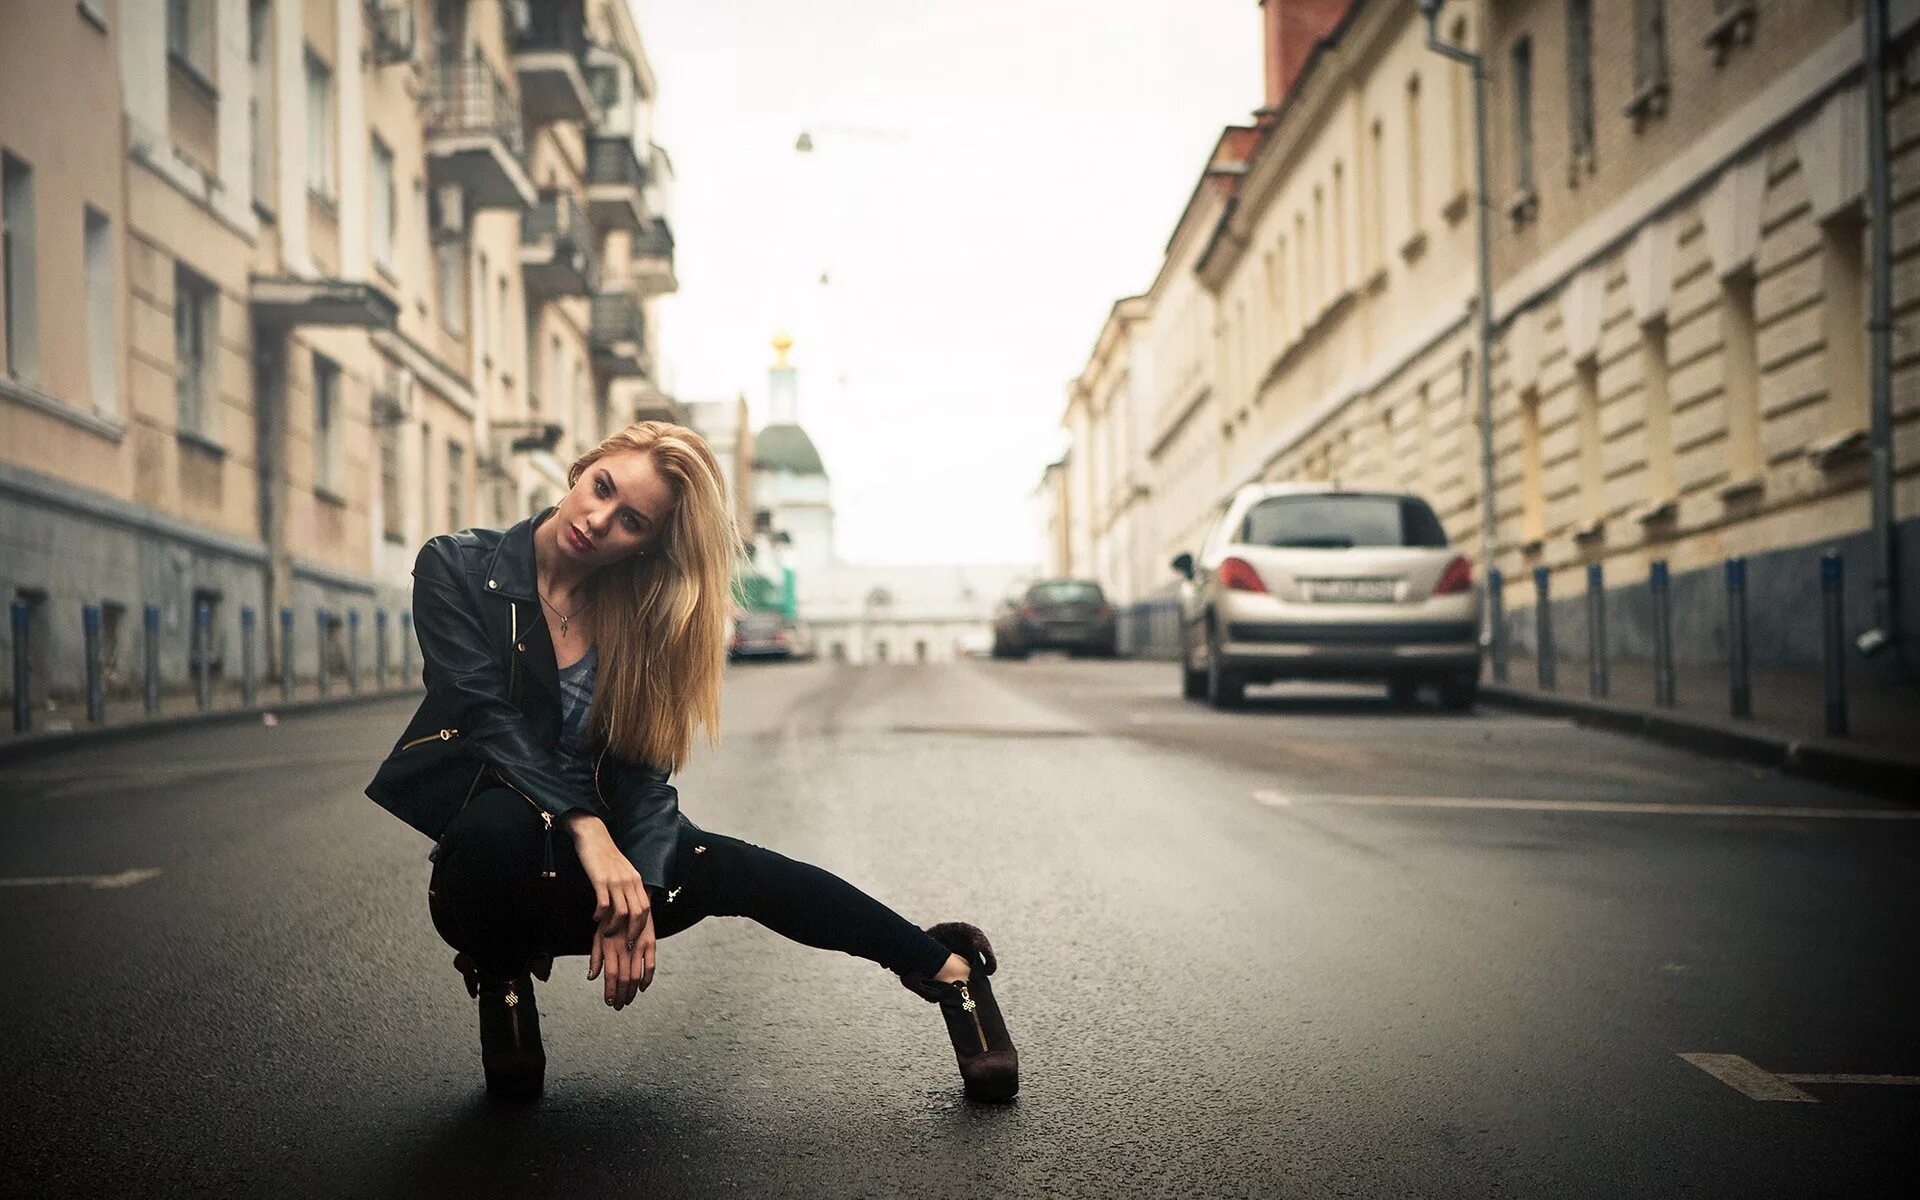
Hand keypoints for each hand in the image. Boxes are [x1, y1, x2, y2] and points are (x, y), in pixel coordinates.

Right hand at [567, 814, 654, 1003]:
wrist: (594, 836)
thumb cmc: (606, 858)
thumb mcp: (622, 875)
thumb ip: (627, 892)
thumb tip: (629, 913)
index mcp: (637, 884)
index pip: (646, 912)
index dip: (643, 933)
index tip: (638, 949)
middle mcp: (631, 883)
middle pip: (639, 916)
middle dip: (633, 936)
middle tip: (624, 949)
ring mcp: (617, 880)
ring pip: (623, 912)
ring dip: (616, 928)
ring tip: (608, 936)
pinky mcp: (601, 878)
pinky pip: (604, 902)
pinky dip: (601, 915)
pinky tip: (595, 920)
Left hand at [591, 921, 654, 1009]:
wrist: (630, 899)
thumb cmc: (611, 920)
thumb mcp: (598, 935)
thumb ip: (596, 957)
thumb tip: (591, 977)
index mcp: (609, 946)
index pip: (610, 975)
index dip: (610, 991)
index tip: (609, 1002)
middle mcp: (624, 947)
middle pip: (624, 978)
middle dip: (621, 995)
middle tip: (619, 1006)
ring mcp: (638, 945)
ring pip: (637, 975)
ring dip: (632, 992)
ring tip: (628, 1001)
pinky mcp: (650, 942)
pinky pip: (650, 965)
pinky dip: (647, 979)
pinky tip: (643, 988)